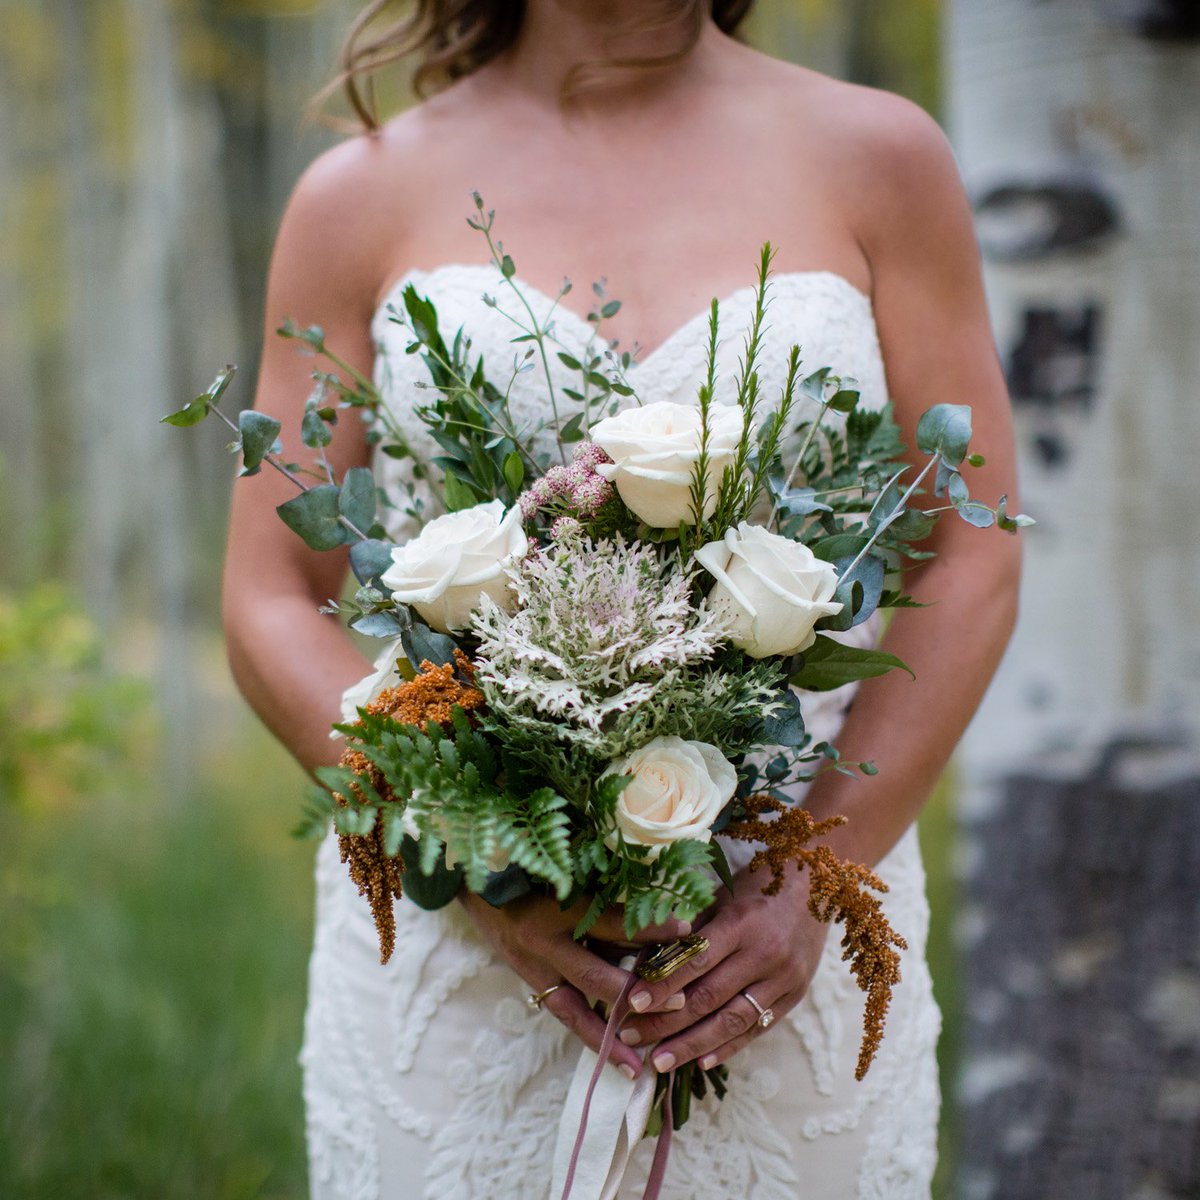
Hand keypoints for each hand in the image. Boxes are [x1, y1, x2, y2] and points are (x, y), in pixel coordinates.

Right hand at [458, 890, 690, 1077]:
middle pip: (596, 976)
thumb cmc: (535, 873)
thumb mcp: (571, 879)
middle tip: (678, 1003)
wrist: (480, 884)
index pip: (613, 922)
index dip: (650, 928)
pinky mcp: (530, 982)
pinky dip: (588, 1034)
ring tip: (637, 1064)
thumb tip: (656, 921)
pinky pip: (563, 1013)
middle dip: (637, 993)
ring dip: (608, 1037)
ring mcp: (533, 968)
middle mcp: (544, 943)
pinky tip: (613, 1057)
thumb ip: (607, 902)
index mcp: (559, 907)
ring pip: (575, 1011)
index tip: (688, 930)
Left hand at [615, 866, 828, 1073]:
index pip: (696, 961)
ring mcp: (784, 979)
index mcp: (741, 923)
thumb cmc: (756, 888)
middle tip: (632, 1036)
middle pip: (710, 997)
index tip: (632, 1003)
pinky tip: (701, 1063)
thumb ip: (687, 932)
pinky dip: (728, 1047)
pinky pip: (757, 1029)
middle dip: (667, 1021)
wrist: (817, 887)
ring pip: (732, 1021)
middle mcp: (765, 954)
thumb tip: (644, 965)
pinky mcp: (794, 997)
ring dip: (692, 1045)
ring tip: (659, 1062)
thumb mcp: (720, 898)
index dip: (663, 985)